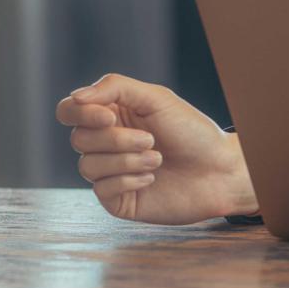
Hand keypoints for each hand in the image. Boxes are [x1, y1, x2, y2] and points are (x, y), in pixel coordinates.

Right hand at [55, 73, 258, 224]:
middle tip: (151, 140)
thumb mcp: (156, 98)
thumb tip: (75, 97)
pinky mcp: (118, 199)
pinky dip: (129, 180)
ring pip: (88, 166)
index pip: (69, 111)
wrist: (219, 170)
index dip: (81, 113)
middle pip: (78, 139)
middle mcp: (106, 143)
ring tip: (158, 159)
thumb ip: (114, 88)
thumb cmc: (192, 131)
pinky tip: (152, 177)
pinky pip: (101, 190)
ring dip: (127, 161)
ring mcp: (110, 172)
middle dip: (116, 139)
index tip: (110, 117)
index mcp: (112, 115)